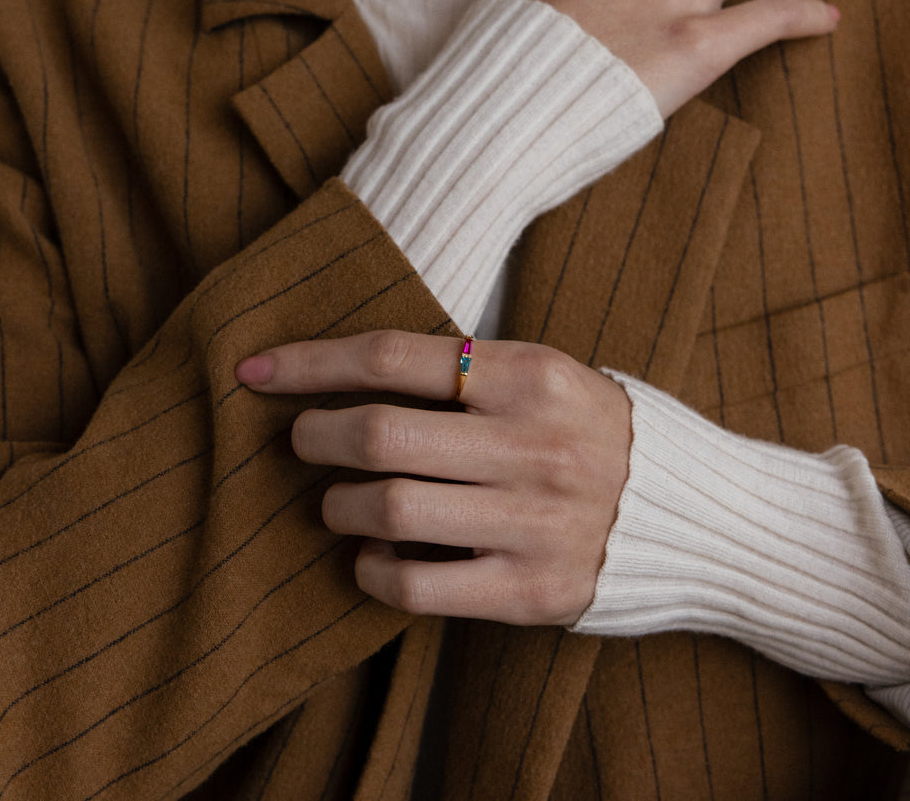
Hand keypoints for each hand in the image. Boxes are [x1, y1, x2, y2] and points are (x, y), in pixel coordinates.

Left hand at [236, 331, 630, 625]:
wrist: (694, 514)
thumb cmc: (595, 432)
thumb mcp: (547, 375)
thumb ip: (464, 371)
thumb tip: (348, 374)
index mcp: (533, 376)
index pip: (394, 357)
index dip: (311, 362)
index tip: (256, 371)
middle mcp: (535, 446)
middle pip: (379, 436)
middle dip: (314, 436)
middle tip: (303, 440)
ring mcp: (536, 523)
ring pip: (388, 511)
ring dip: (339, 506)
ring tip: (340, 502)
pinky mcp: (533, 592)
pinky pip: (417, 586)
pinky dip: (373, 571)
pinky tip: (373, 558)